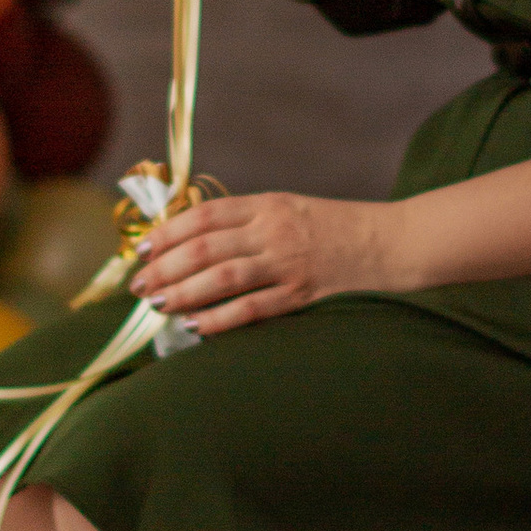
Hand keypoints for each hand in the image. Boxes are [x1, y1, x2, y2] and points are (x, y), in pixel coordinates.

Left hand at [136, 189, 395, 333]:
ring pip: (222, 278)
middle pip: (205, 248)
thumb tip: (195, 241)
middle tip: (139, 285)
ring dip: (183, 292)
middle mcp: (274, 230)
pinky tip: (196, 327)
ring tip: (157, 304)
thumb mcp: (290, 209)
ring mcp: (288, 263)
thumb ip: (248, 221)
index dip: (169, 232)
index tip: (144, 248)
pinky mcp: (302, 294)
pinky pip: (252, 309)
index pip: (206, 215)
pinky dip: (220, 319)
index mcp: (268, 204)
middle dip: (165, 267)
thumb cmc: (337, 228)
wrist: (392, 242)